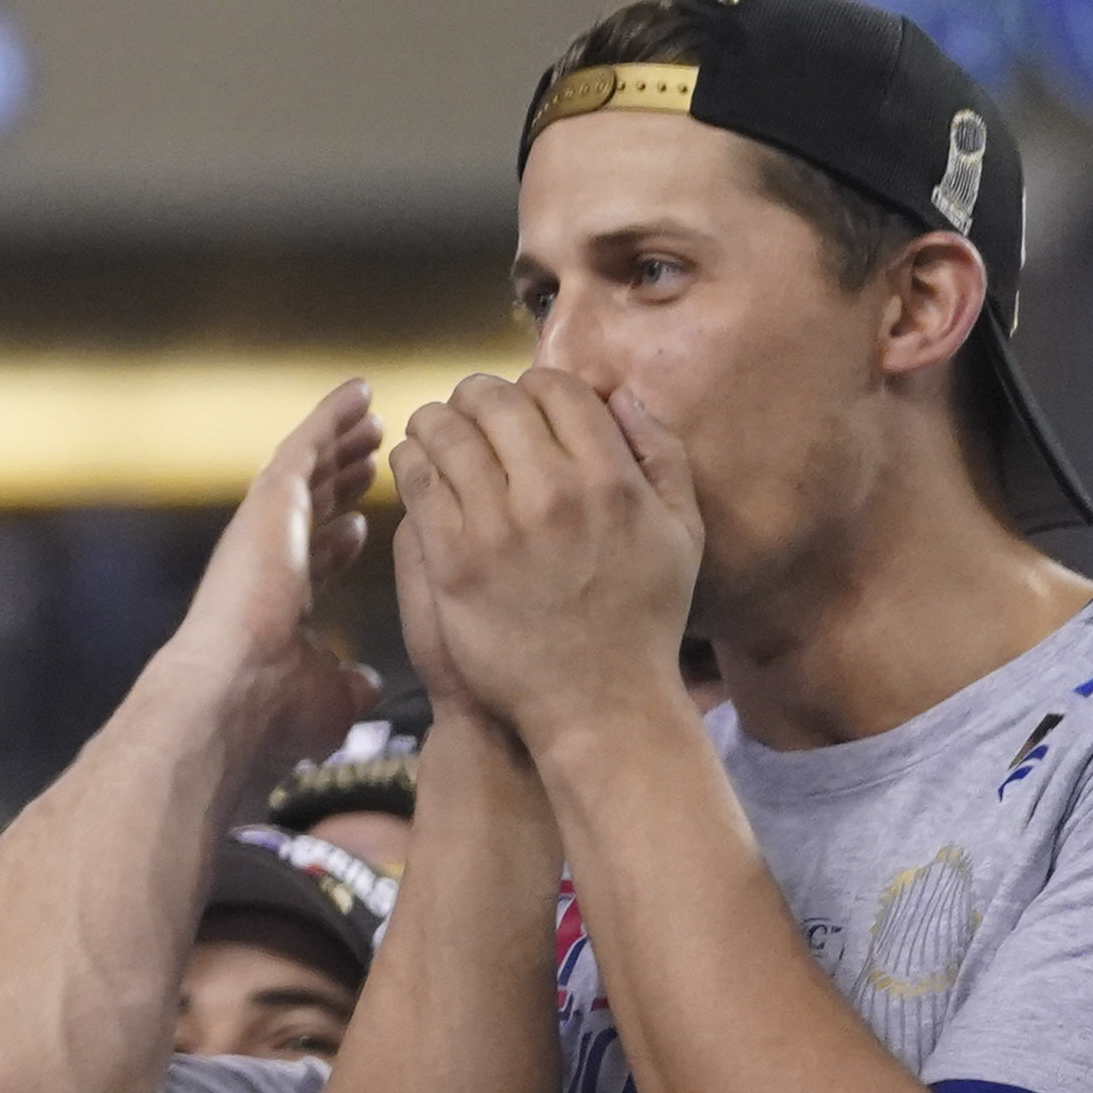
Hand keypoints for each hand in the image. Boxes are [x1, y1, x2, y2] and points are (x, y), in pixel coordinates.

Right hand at [156, 378, 383, 783]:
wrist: (235, 695)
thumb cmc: (275, 712)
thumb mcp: (330, 699)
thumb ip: (349, 683)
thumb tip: (367, 683)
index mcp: (280, 602)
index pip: (312, 562)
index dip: (339, 541)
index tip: (365, 526)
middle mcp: (269, 558)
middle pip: (313, 507)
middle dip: (343, 481)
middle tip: (374, 454)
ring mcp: (267, 524)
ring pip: (310, 469)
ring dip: (341, 442)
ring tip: (373, 419)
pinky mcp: (271, 498)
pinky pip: (306, 444)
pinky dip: (332, 417)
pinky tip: (359, 393)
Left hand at [389, 372, 702, 753]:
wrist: (598, 706)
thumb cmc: (643, 621)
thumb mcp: (681, 534)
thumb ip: (660, 455)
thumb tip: (622, 396)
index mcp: (611, 480)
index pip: (557, 388)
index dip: (532, 386)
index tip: (521, 404)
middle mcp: (554, 493)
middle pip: (494, 401)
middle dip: (476, 396)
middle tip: (469, 409)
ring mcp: (498, 526)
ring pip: (446, 432)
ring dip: (435, 421)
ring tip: (433, 431)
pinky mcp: (453, 558)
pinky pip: (418, 481)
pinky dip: (411, 461)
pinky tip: (415, 466)